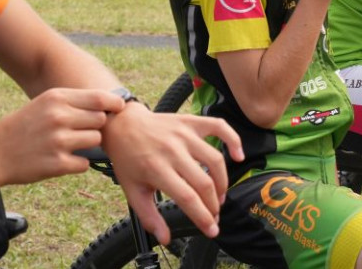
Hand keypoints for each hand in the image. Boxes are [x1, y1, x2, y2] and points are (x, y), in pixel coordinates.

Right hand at [0, 88, 122, 184]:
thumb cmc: (22, 127)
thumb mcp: (43, 104)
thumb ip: (72, 103)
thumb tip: (108, 104)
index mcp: (56, 98)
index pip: (99, 98)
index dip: (113, 103)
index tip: (119, 107)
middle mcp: (59, 117)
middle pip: (100, 120)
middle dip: (95, 126)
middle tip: (78, 131)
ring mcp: (59, 141)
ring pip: (95, 141)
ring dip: (87, 145)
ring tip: (67, 145)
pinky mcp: (58, 164)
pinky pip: (84, 163)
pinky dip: (77, 163)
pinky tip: (61, 160)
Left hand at [101, 107, 243, 243]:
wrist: (123, 125)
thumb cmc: (128, 159)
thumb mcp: (132, 191)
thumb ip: (149, 217)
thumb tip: (166, 238)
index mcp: (156, 168)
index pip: (188, 197)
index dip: (203, 217)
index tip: (212, 230)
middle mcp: (172, 150)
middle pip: (204, 183)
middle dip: (213, 205)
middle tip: (214, 216)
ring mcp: (184, 134)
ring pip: (215, 160)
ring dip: (222, 183)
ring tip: (218, 196)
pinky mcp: (191, 122)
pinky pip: (219, 127)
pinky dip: (234, 140)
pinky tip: (238, 156)